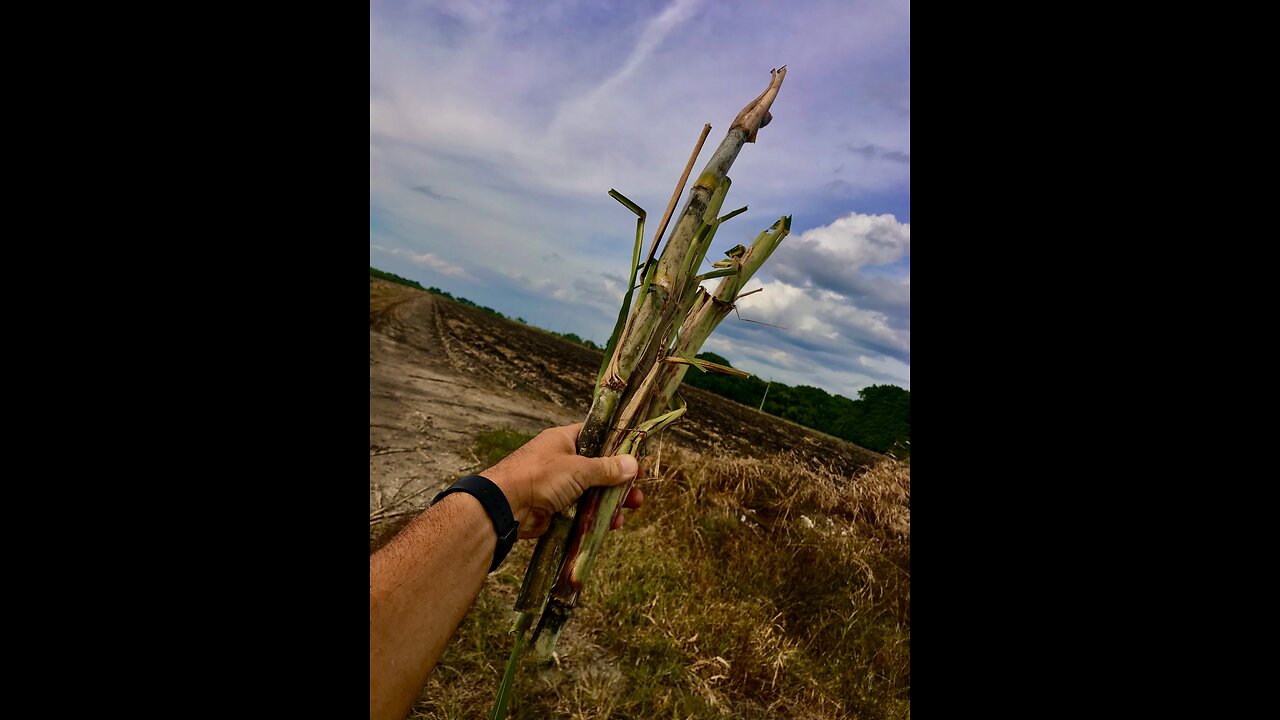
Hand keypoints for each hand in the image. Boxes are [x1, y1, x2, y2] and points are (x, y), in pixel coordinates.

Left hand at [482, 423, 643, 537]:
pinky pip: (582, 511)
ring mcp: (559, 485)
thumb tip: (633, 464)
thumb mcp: (578, 468)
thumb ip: (606, 468)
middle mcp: (562, 460)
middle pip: (598, 469)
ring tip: (630, 509)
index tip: (637, 459)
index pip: (596, 437)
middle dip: (619, 481)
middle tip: (638, 491)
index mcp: (564, 440)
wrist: (506, 506)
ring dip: (611, 501)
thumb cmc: (540, 476)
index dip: (618, 447)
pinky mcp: (557, 508)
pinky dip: (596, 517)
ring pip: (592, 492)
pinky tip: (611, 524)